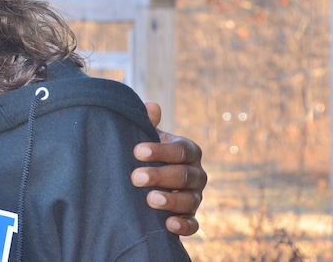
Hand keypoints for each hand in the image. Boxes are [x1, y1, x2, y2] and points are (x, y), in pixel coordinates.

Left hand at [131, 102, 205, 235]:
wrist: (147, 178)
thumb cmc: (147, 153)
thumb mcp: (145, 135)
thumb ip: (147, 122)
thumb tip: (151, 107)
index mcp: (188, 151)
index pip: (181, 150)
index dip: (161, 150)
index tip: (137, 151)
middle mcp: (196, 174)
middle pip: (184, 175)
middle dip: (160, 176)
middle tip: (136, 177)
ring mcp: (195, 197)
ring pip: (190, 200)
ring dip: (171, 201)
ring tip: (150, 199)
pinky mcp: (190, 217)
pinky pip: (194, 224)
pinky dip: (184, 226)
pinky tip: (169, 224)